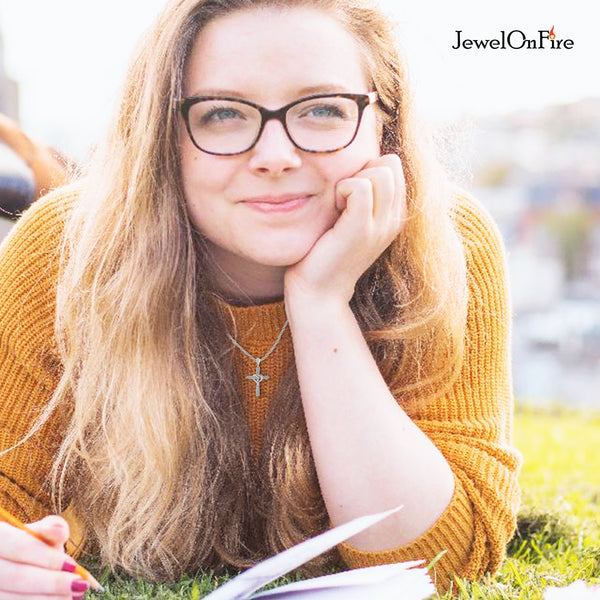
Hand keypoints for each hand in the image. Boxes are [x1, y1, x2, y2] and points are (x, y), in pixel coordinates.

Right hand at [0, 515, 89, 597]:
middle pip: (17, 576)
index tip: (72, 565)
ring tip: (72, 595)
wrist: (17, 564)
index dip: (47, 558)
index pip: (20, 547)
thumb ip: (52, 528)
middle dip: (52, 582)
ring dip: (46, 599)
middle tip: (79, 584)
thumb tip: (59, 532)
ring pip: (11, 598)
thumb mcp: (41, 532)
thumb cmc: (32, 546)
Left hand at [284, 153, 405, 305]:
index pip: (393, 165)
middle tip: (342, 199)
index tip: (348, 195)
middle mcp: (394, 219)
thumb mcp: (348, 217)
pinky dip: (342, 189)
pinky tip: (334, 210)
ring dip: (352, 180)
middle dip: (361, 171)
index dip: (367, 169)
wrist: (319, 291)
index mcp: (394, 214)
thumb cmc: (325, 251)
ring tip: (338, 206)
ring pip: (381, 171)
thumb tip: (354, 161)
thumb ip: (359, 192)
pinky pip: (361, 186)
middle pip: (390, 163)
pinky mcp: (362, 228)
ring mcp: (381, 224)